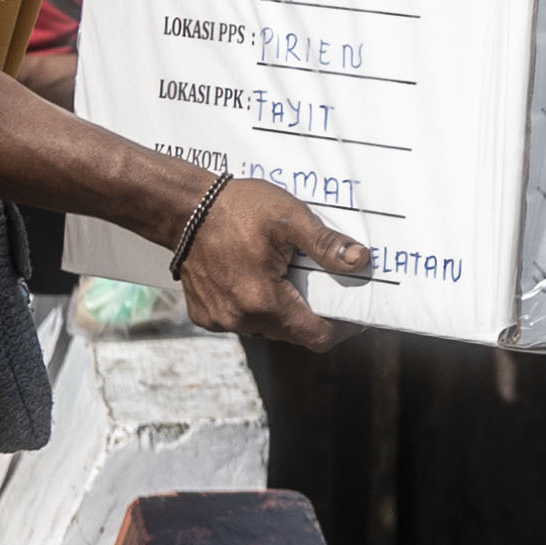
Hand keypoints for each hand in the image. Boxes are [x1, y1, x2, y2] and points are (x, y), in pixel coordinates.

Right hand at [181, 175, 369, 346]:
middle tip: (326, 284)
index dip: (343, 327)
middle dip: (315, 313)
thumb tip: (361, 262)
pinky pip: (244, 321)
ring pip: (270, 328)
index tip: (356, 311)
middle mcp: (239, 320)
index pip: (318, 336)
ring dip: (286, 310)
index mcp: (263, 302)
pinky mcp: (205, 316)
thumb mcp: (290, 219)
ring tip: (293, 278)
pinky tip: (259, 278)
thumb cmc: (238, 209)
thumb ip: (326, 244)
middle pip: (295, 333)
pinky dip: (258, 306)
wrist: (183, 208)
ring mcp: (220, 320)